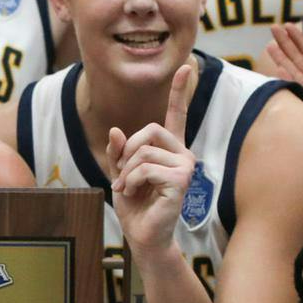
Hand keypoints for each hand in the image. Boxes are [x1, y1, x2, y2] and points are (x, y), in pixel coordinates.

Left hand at [105, 61, 198, 258]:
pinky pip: (146, 167)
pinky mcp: (181, 180)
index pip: (177, 114)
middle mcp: (182, 154)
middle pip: (150, 130)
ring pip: (144, 151)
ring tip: (127, 188)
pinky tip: (133, 193)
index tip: (187, 66)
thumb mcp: (121, 174)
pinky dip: (131, 180)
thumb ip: (119, 153)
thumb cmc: (135, 206)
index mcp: (169, 149)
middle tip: (124, 175)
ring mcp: (185, 166)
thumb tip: (116, 130)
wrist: (143, 236)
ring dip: (126, 171)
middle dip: (128, 151)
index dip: (180, 90)